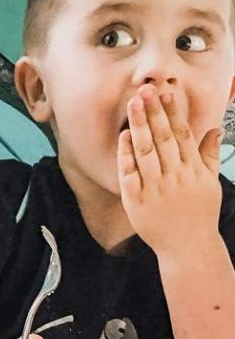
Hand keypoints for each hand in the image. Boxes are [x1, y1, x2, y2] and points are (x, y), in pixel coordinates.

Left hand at [117, 84, 223, 256]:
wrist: (188, 248)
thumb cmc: (199, 214)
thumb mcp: (210, 184)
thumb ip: (209, 156)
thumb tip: (214, 130)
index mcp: (193, 170)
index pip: (182, 135)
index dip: (174, 113)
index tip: (166, 94)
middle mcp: (175, 176)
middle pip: (163, 138)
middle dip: (154, 112)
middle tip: (145, 90)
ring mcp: (155, 188)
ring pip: (146, 151)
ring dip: (139, 126)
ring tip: (133, 104)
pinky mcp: (137, 201)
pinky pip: (130, 174)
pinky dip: (126, 155)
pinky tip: (124, 137)